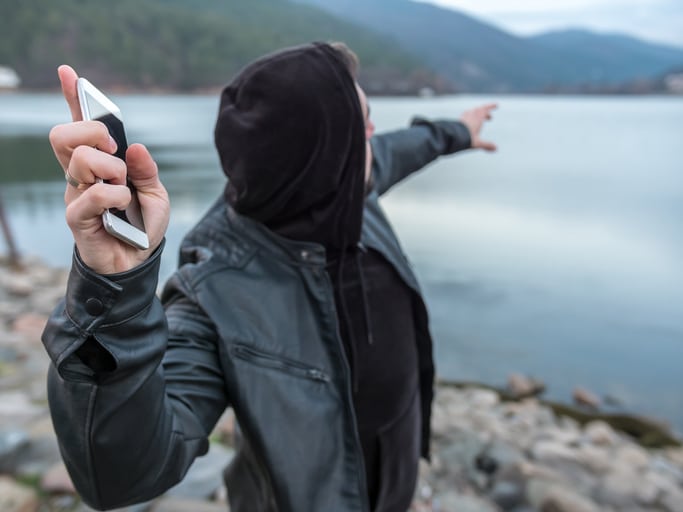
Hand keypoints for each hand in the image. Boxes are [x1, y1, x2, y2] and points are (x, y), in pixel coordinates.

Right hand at [49, 65, 169, 274]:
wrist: (138, 261)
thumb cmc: (143, 226)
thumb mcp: (156, 194)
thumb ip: (147, 170)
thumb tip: (135, 146)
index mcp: (99, 164)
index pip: (79, 125)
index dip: (72, 98)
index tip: (68, 72)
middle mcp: (81, 175)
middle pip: (63, 135)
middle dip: (92, 132)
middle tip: (115, 151)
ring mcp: (76, 194)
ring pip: (77, 159)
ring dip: (110, 167)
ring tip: (124, 186)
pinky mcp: (76, 217)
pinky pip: (90, 194)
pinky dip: (114, 195)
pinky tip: (123, 206)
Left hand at [459, 103, 496, 151]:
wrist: (451, 137)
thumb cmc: (465, 139)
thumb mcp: (477, 143)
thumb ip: (486, 145)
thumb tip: (496, 148)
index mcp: (477, 118)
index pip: (485, 109)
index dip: (491, 106)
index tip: (496, 105)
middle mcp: (470, 116)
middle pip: (479, 110)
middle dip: (485, 113)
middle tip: (490, 118)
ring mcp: (463, 118)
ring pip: (471, 112)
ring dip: (477, 114)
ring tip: (479, 120)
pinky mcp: (458, 121)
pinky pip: (465, 116)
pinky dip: (469, 118)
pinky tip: (468, 123)